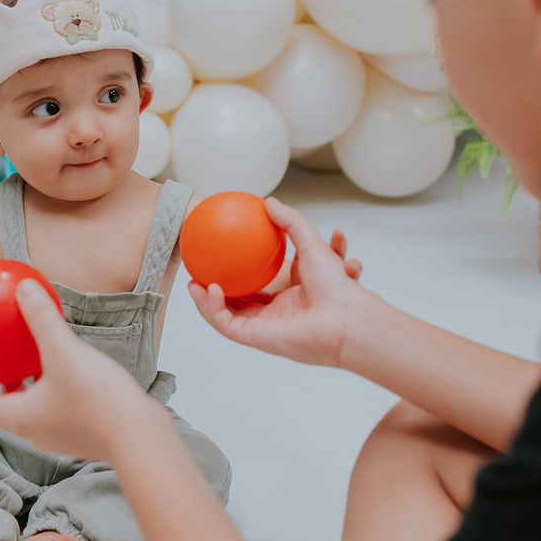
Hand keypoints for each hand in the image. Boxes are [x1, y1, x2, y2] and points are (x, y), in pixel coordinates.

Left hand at [0, 278, 163, 461]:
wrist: (140, 436)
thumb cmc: (97, 399)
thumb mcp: (64, 350)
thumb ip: (41, 318)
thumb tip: (23, 288)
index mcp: (20, 417)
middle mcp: (36, 432)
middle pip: (7, 409)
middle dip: (3, 385)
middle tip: (4, 361)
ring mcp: (61, 438)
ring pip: (36, 411)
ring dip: (32, 388)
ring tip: (42, 361)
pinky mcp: (84, 437)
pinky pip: (61, 413)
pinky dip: (57, 393)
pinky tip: (76, 372)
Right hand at [188, 197, 371, 368]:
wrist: (346, 318)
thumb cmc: (336, 284)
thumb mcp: (312, 243)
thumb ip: (290, 222)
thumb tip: (268, 201)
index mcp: (291, 294)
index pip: (262, 283)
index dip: (242, 271)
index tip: (226, 254)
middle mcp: (277, 313)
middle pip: (241, 303)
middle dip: (220, 291)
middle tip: (203, 271)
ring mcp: (266, 327)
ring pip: (228, 315)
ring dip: (208, 301)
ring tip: (193, 282)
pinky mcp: (257, 339)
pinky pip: (226, 324)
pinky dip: (213, 308)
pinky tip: (208, 288)